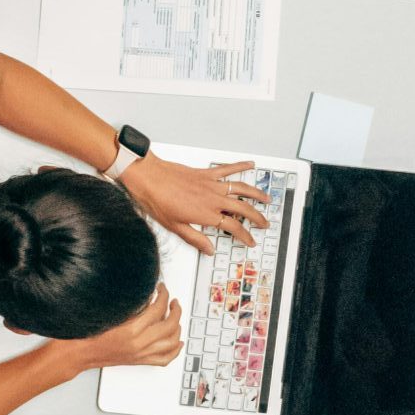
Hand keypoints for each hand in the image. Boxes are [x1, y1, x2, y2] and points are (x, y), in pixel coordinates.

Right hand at [89, 284, 182, 369]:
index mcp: (131, 330)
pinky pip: (165, 359)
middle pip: (169, 325)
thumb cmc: (90, 334)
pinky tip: (178, 342)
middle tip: (172, 301)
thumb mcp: (112, 313)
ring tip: (176, 317)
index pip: (157, 309)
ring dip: (178, 327)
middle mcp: (139, 344)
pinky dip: (175, 350)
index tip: (162, 289)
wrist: (81, 353)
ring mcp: (141, 355)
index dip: (163, 295)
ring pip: (171, 342)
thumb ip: (134, 306)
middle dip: (175, 310)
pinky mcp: (140, 361)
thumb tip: (150, 297)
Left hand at [120, 154, 270, 254]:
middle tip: (264, 223)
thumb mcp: (174, 227)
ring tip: (267, 198)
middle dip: (257, 217)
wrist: (147, 177)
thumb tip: (208, 249)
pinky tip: (250, 165)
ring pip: (241, 189)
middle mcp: (213, 199)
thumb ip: (195, 238)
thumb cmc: (157, 201)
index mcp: (206, 215)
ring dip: (256, 194)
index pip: (233, 227)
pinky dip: (240, 166)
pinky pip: (228, 169)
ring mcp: (211, 184)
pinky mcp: (206, 173)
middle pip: (243, 208)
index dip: (244, 235)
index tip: (250, 241)